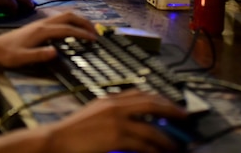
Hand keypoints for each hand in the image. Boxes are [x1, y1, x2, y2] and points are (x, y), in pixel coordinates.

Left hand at [0, 11, 97, 67]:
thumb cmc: (7, 55)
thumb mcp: (22, 59)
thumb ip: (39, 55)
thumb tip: (56, 52)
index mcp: (42, 31)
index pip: (67, 29)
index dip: (82, 34)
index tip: (94, 39)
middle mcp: (42, 23)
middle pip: (69, 16)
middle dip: (84, 22)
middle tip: (96, 31)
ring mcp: (40, 23)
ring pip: (64, 15)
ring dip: (78, 20)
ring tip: (87, 29)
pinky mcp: (37, 25)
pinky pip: (59, 19)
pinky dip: (70, 21)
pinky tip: (71, 29)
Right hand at [44, 89, 187, 152]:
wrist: (56, 140)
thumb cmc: (71, 133)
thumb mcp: (93, 116)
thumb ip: (109, 115)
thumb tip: (127, 122)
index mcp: (108, 100)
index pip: (139, 93)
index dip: (158, 97)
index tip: (169, 103)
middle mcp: (115, 106)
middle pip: (151, 103)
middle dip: (171, 109)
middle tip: (185, 116)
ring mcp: (117, 121)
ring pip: (151, 127)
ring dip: (167, 138)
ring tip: (177, 145)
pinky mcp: (117, 136)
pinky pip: (144, 144)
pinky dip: (155, 150)